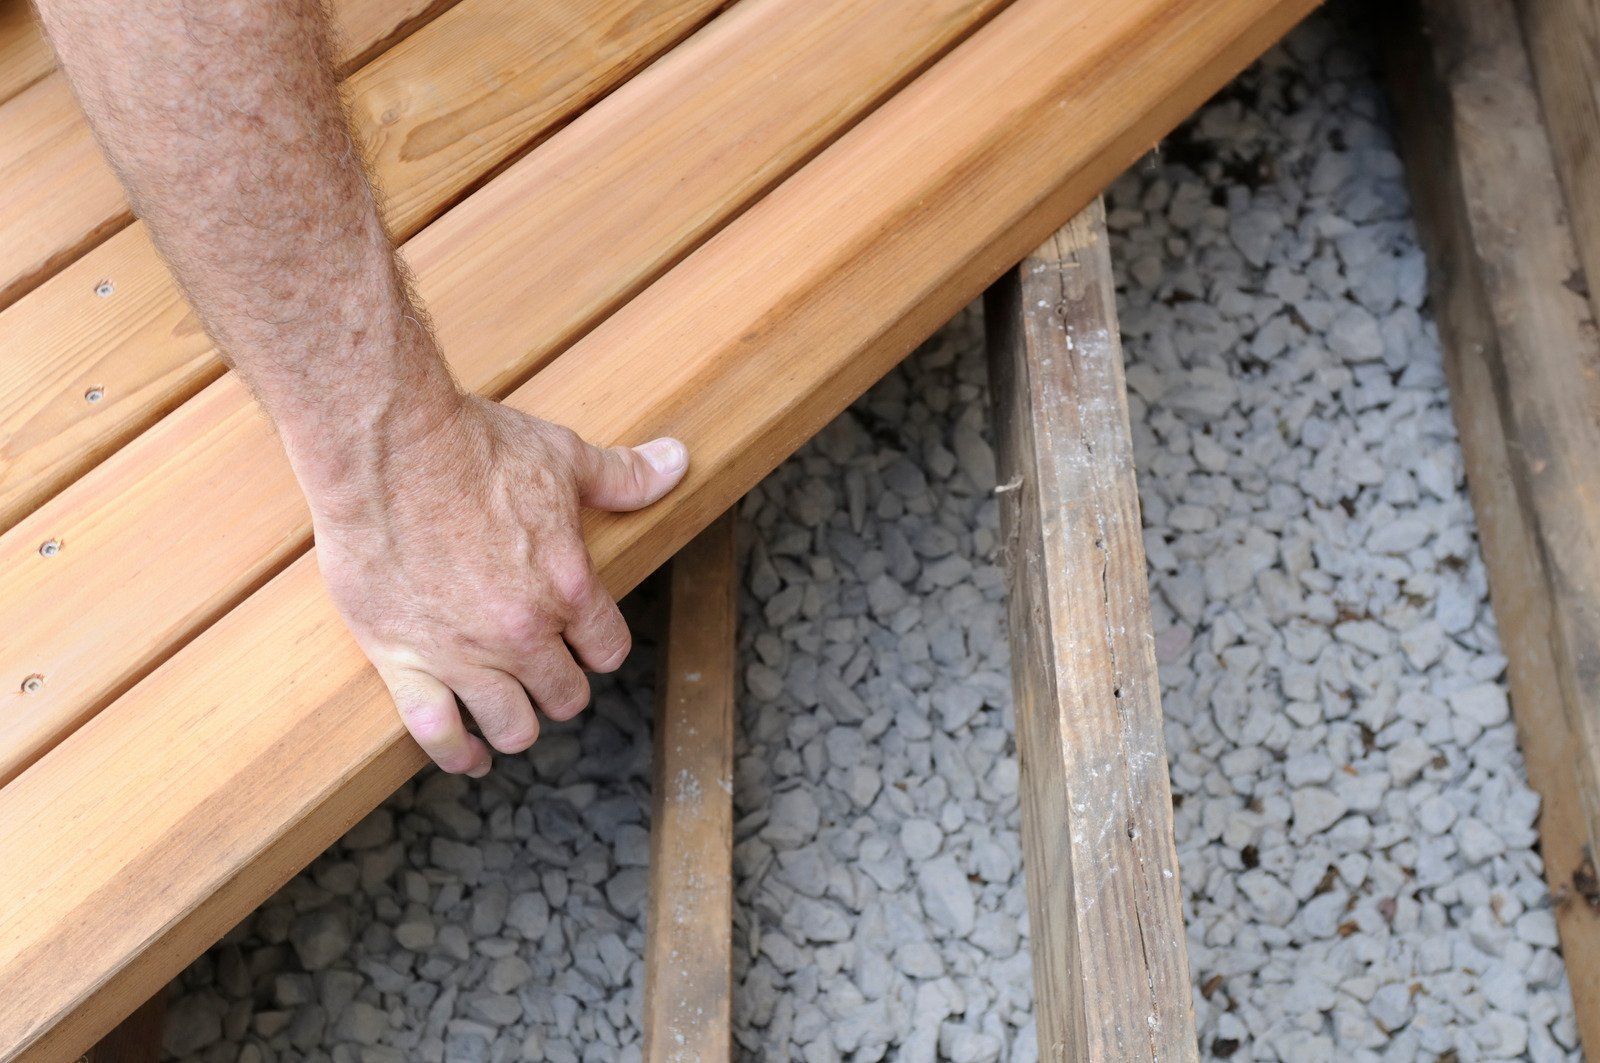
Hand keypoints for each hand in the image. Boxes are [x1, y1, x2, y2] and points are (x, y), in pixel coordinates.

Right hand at [309, 393, 687, 775]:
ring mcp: (463, 654)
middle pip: (563, 695)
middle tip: (544, 675)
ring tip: (511, 719)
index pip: (607, 650)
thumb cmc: (475, 447)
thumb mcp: (563, 457)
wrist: (387, 449)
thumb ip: (622, 476)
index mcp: (569, 588)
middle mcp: (523, 633)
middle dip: (560, 687)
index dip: (598, 647)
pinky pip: (436, 731)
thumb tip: (677, 462)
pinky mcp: (403, 660)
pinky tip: (467, 757)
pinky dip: (455, 752)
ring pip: (510, 727)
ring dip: (517, 726)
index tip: (585, 642)